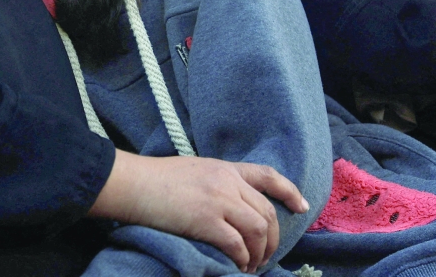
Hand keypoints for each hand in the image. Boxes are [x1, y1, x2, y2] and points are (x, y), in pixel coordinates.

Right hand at [89, 150, 308, 272]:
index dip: (289, 191)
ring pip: (258, 229)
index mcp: (224, 168)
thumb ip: (216, 183)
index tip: (302, 206)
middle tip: (265, 257)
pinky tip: (237, 266)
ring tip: (251, 265)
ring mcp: (218, 200)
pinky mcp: (206, 220)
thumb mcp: (194, 170)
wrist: (134, 183)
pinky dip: (242, 259)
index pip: (267, 175)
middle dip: (272, 239)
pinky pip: (237, 244)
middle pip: (266, 211)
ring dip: (259, 252)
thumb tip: (232, 206)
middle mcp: (227, 182)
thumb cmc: (156, 179)